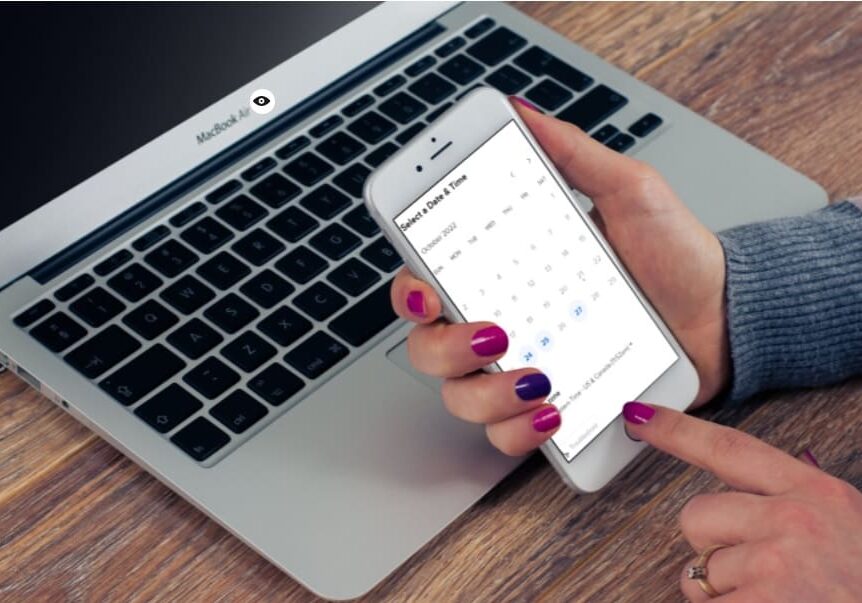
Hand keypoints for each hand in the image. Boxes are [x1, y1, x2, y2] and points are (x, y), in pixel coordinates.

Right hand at [390, 99, 729, 454]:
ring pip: (460, 398)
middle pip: (428, 348)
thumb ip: (572, 155)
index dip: (410, 292)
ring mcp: (521, 370)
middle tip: (497, 335)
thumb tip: (523, 113)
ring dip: (488, 395)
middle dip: (447, 349)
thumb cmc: (674, 255)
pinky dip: (520, 430)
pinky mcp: (549, 408)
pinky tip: (553, 410)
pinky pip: (507, 435)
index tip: (429, 293)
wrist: (723, 315)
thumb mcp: (628, 191)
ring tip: (541, 380)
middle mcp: (501, 323)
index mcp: (503, 272)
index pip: (427, 282)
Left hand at [623, 401, 861, 601]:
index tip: (639, 416)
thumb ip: (796, 511)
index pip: (731, 449)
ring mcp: (775, 566)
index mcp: (818, 495)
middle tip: (762, 579)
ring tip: (778, 602)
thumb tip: (738, 499)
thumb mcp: (849, 534)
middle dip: (712, 549)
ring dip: (722, 597)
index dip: (679, 431)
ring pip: (696, 573)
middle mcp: (794, 521)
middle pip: (695, 516)